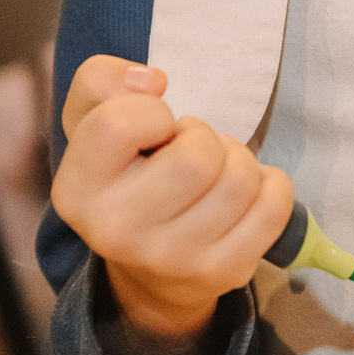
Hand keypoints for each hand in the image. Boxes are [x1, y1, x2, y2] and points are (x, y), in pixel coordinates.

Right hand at [49, 55, 293, 343]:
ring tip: (212, 174)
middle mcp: (117, 234)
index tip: (152, 129)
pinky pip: (275, 202)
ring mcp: (174, 260)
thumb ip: (101, 81)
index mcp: (77, 192)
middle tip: (186, 152)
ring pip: (241, 177)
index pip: (121, 122)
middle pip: (197, 155)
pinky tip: (241, 195)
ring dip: (235, 158)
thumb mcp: (92, 121)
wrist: (149, 270)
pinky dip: (269, 183)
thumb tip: (151, 81)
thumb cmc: (125, 175)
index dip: (151, 111)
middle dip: (201, 137)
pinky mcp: (224, 273)